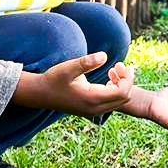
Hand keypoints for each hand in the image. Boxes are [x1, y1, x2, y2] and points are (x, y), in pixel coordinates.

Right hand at [13, 52, 139, 117]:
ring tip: (114, 70)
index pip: (123, 92)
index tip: (119, 63)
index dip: (127, 78)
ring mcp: (94, 111)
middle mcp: (95, 109)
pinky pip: (112, 102)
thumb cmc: (53, 79)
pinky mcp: (92, 110)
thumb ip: (87, 62)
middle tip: (119, 65)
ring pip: (120, 101)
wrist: (40, 94)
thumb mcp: (69, 68)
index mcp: (92, 99)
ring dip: (121, 86)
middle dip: (127, 81)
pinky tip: (108, 78)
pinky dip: (115, 90)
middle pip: (125, 98)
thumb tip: (105, 56)